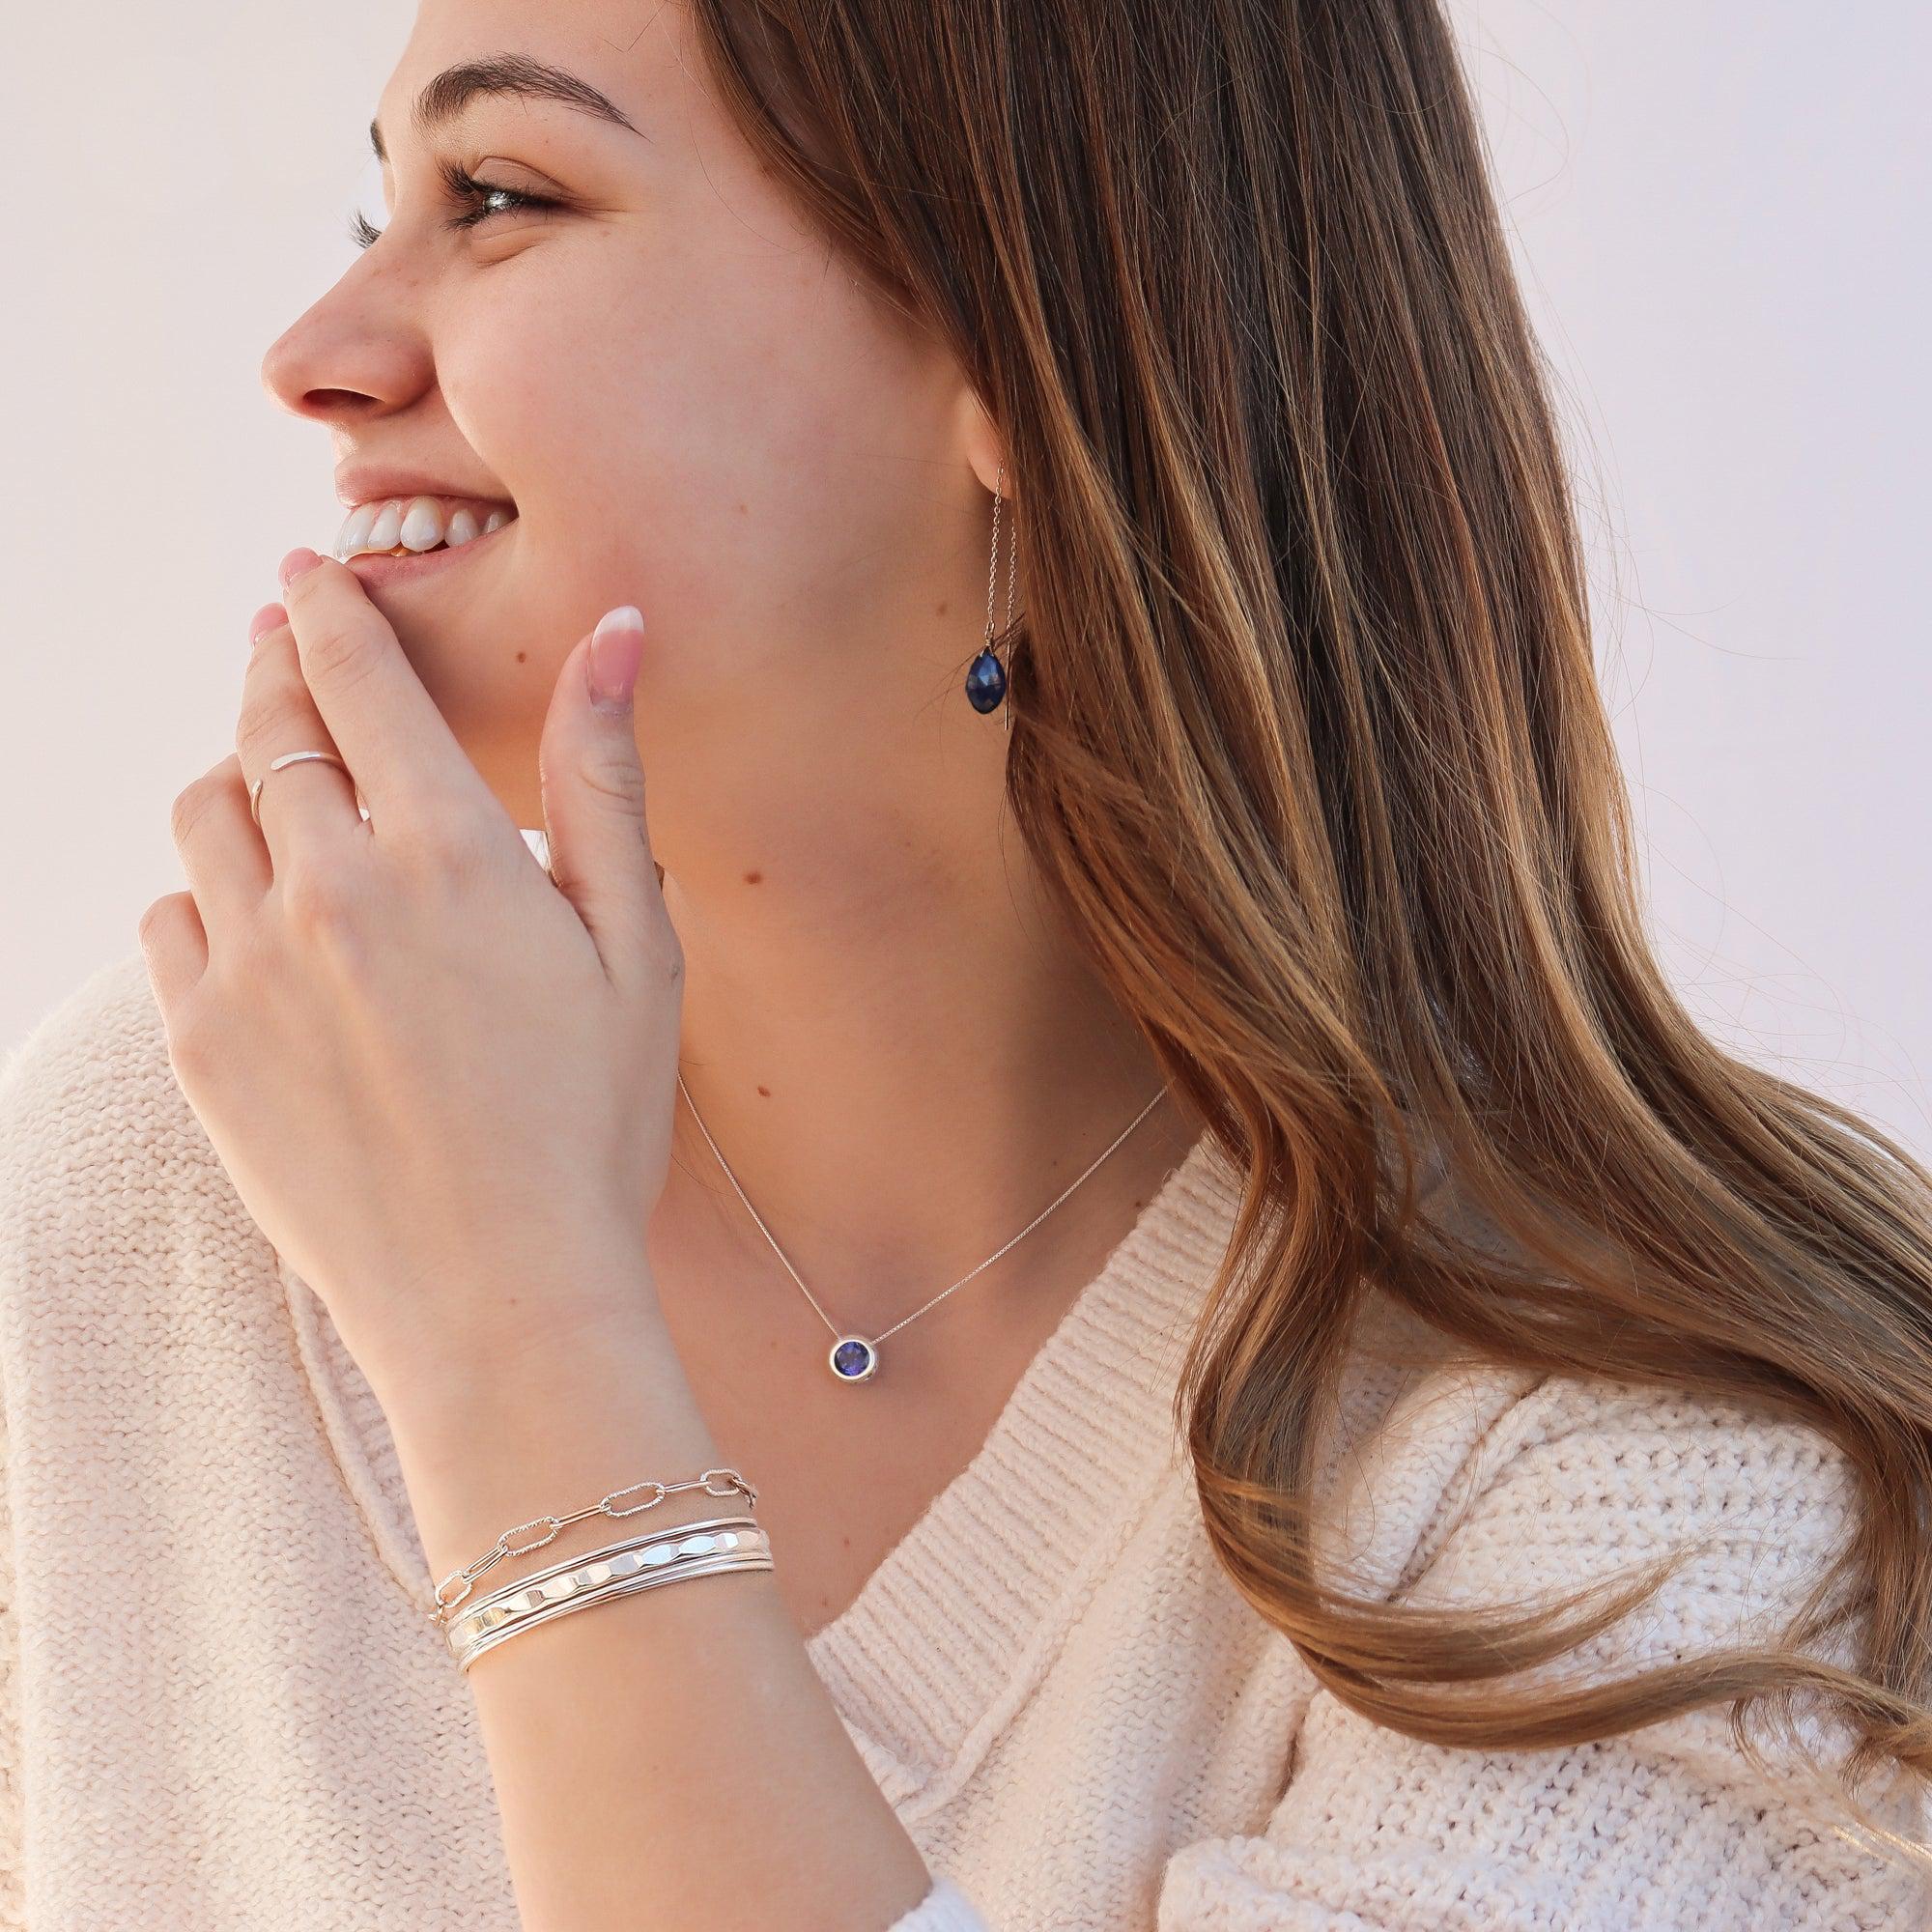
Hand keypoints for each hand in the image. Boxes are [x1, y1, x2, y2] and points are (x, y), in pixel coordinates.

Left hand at [138, 548, 683, 1418]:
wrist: (500, 1297)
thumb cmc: (592, 1124)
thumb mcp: (634, 948)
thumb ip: (603, 777)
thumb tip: (618, 631)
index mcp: (448, 854)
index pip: (358, 680)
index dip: (329, 609)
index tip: (307, 572)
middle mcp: (329, 890)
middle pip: (266, 726)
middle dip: (276, 667)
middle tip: (285, 644)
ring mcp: (248, 968)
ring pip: (204, 811)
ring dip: (238, 775)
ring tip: (279, 786)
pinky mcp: (200, 1044)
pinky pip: (169, 916)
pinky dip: (206, 888)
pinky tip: (259, 913)